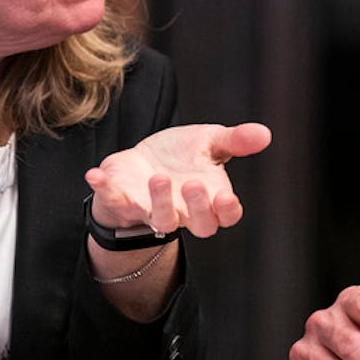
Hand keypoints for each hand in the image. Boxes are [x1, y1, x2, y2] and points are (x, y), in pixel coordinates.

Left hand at [84, 122, 271, 238]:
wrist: (141, 162)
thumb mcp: (209, 141)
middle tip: (193, 183)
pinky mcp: (124, 201)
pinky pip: (114, 202)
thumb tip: (265, 133)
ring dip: (160, 203)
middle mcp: (185, 211)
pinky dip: (104, 190)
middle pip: (200, 226)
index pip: (226, 215)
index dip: (228, 211)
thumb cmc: (180, 155)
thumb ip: (235, 140)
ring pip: (161, 221)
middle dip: (198, 208)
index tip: (226, 197)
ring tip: (159, 177)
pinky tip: (95, 175)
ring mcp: (152, 209)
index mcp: (210, 198)